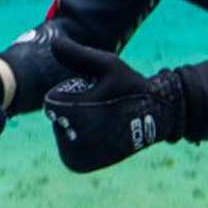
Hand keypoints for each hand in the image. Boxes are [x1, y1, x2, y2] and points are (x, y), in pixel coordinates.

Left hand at [42, 37, 184, 172]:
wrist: (156, 117)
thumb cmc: (130, 88)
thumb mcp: (108, 65)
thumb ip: (79, 55)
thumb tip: (54, 42)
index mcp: (78, 112)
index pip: (51, 103)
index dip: (68, 94)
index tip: (89, 94)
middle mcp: (76, 137)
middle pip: (55, 118)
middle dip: (70, 110)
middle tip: (97, 109)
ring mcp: (77, 154)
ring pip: (59, 133)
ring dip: (71, 126)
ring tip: (97, 121)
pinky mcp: (79, 165)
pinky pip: (64, 148)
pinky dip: (73, 141)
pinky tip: (93, 134)